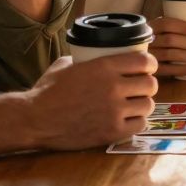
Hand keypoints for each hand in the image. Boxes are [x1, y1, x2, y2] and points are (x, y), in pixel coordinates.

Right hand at [24, 52, 157, 149]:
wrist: (35, 119)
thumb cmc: (47, 91)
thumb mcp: (66, 65)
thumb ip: (86, 59)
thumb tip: (94, 53)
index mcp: (104, 67)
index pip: (144, 61)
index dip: (150, 64)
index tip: (147, 67)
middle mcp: (114, 87)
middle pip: (150, 84)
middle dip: (147, 85)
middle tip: (140, 88)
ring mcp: (114, 111)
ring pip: (148, 105)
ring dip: (143, 104)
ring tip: (134, 104)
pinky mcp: (112, 131)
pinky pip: (140, 125)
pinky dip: (137, 121)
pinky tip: (129, 119)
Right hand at [149, 15, 185, 76]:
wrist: (152, 58)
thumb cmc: (176, 38)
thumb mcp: (182, 27)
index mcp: (156, 25)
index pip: (166, 23)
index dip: (182, 26)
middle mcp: (151, 39)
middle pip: (170, 40)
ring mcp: (150, 55)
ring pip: (169, 55)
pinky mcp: (153, 69)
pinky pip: (165, 70)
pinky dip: (180, 69)